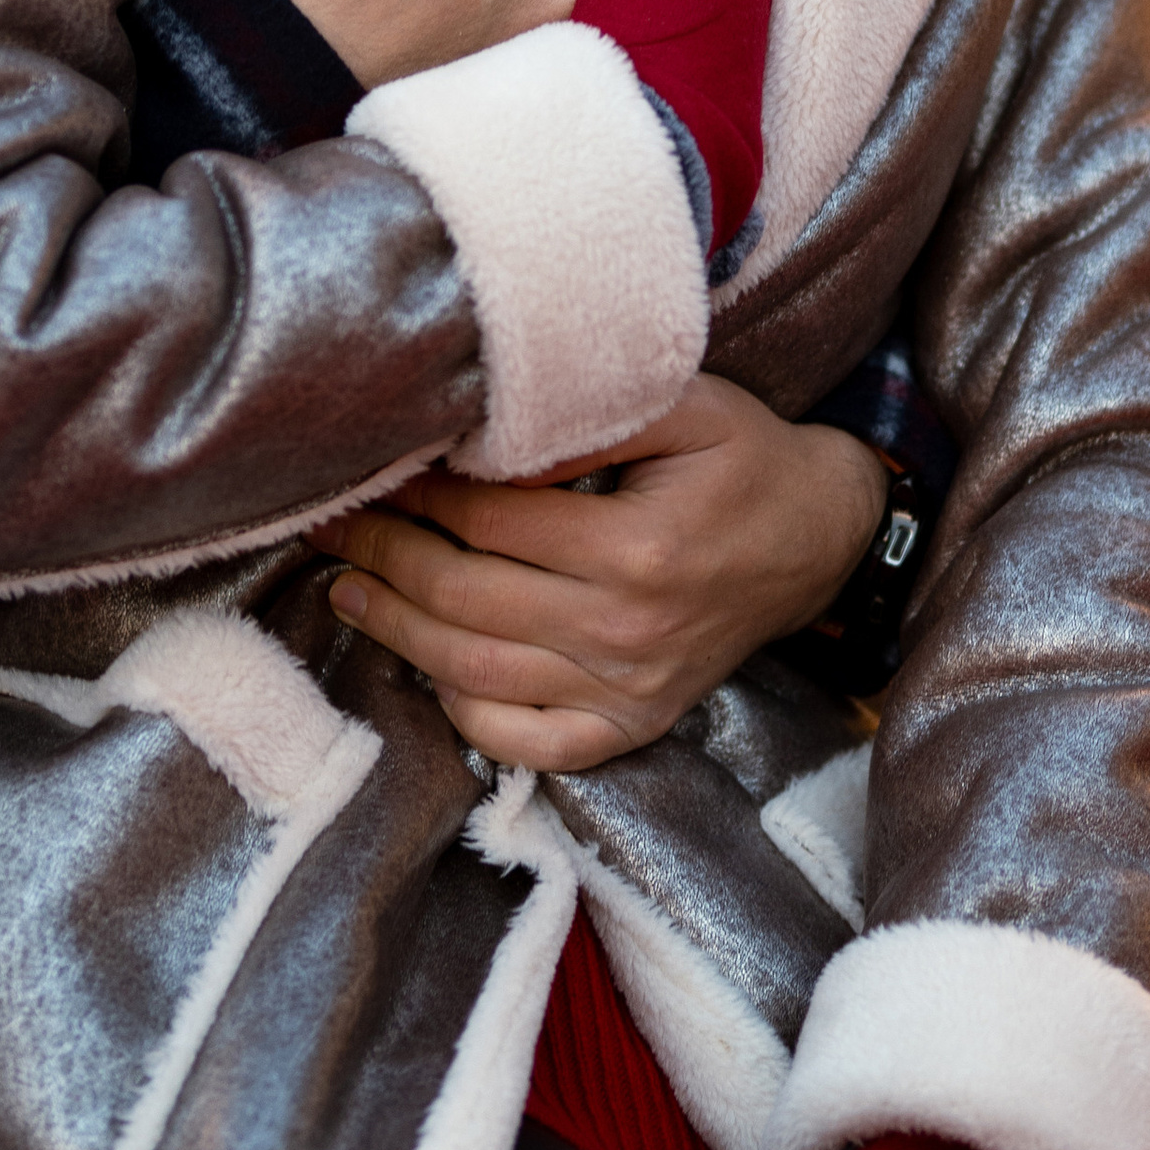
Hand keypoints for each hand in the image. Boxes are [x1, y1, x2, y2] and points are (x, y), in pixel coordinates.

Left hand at [326, 372, 889, 769]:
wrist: (820, 541)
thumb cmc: (743, 461)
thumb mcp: (686, 407)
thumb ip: (587, 419)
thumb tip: (481, 437)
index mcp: (636, 550)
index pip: (487, 521)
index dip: (417, 494)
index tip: (375, 468)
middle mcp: (626, 634)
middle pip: (463, 601)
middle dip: (382, 556)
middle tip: (330, 526)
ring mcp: (626, 693)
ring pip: (475, 676)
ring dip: (396, 633)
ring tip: (348, 588)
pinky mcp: (630, 729)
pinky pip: (525, 743)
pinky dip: (463, 714)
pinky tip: (425, 668)